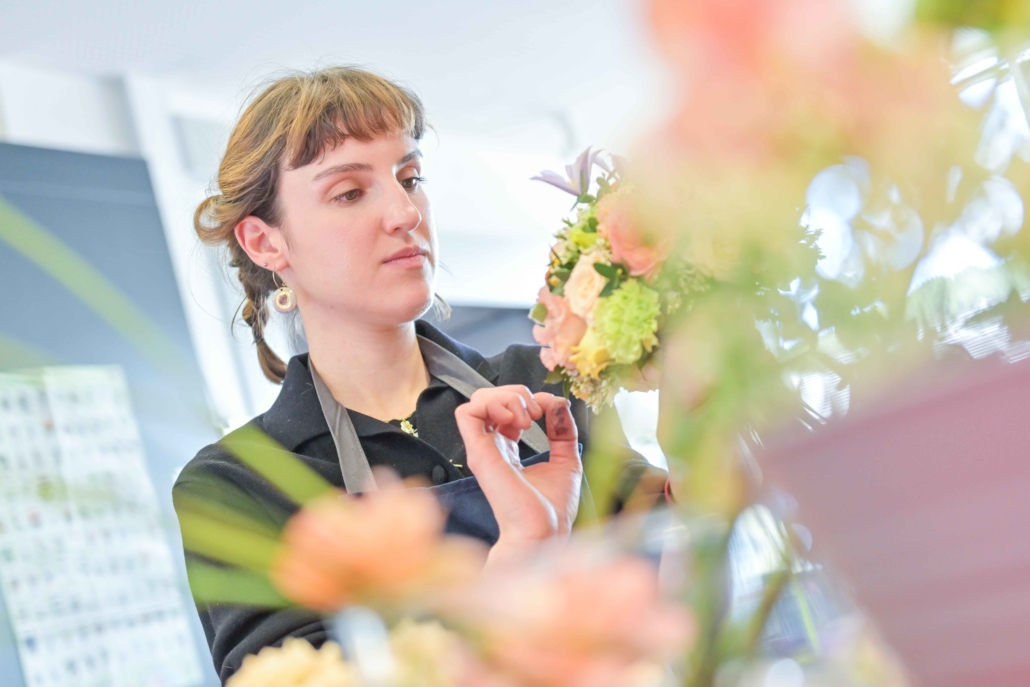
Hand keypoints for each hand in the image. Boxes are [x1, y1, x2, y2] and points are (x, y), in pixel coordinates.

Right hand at [454, 386, 581, 567]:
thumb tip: (557, 402)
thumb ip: (563, 430)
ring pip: (477, 400)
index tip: (550, 411)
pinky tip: (515, 421)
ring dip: (506, 398)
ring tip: (527, 419)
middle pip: (489, 399)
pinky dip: (492, 405)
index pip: (505, 409)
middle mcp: (492, 447)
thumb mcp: (567, 459)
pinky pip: (468, 412)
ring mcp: (483, 449)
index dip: (528, 400)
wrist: (544, 533)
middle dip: (516, 394)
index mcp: (508, 450)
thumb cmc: (552, 509)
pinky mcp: (479, 453)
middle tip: (536, 414)